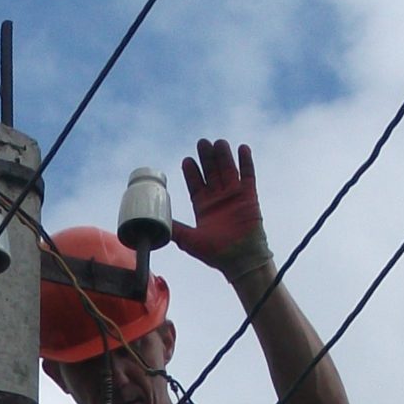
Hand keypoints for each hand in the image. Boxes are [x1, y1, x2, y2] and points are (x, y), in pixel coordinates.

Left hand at [171, 137, 272, 276]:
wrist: (240, 260)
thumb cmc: (215, 254)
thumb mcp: (188, 241)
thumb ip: (174, 229)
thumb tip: (154, 224)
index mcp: (203, 207)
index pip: (196, 185)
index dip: (192, 172)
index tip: (187, 160)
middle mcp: (218, 199)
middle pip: (211, 173)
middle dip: (206, 158)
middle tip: (201, 143)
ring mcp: (234, 196)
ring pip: (228, 170)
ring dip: (223, 156)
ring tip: (218, 143)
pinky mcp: (249, 196)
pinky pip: (248, 175)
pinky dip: (246, 162)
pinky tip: (242, 148)